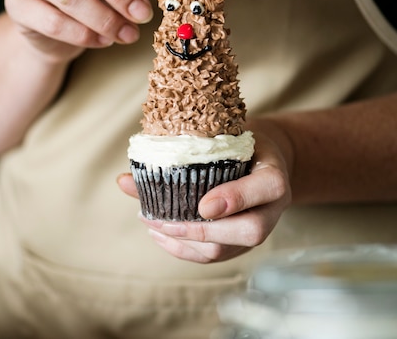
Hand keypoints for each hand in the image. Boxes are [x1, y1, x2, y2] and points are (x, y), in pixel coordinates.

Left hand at [117, 131, 291, 262]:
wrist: (259, 158)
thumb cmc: (234, 143)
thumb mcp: (218, 139)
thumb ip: (180, 156)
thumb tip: (122, 181)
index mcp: (274, 175)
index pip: (267, 188)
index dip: (236, 199)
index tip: (203, 205)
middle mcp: (271, 209)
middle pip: (249, 231)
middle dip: (201, 231)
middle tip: (161, 221)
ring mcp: (257, 230)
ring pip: (226, 250)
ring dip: (184, 241)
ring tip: (151, 225)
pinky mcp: (239, 245)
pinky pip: (213, 257)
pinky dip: (182, 249)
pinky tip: (159, 235)